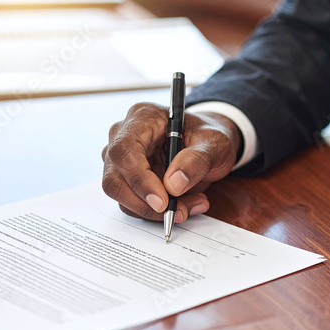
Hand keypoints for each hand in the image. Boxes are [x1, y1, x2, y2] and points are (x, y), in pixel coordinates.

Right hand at [102, 102, 241, 222]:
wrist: (209, 147)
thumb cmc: (208, 138)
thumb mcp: (215, 144)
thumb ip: (197, 160)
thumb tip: (173, 185)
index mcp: (143, 117)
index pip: (125, 150)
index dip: (139, 180)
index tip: (163, 202)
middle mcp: (123, 136)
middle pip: (114, 178)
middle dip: (144, 203)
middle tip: (178, 212)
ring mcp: (122, 160)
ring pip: (121, 195)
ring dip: (154, 210)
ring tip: (189, 207)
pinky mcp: (127, 180)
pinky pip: (132, 204)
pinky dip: (156, 212)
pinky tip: (184, 205)